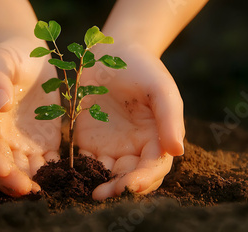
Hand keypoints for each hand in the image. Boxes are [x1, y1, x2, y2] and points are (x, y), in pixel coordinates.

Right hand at [0, 38, 60, 196]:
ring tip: (42, 192)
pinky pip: (39, 162)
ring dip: (26, 182)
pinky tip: (60, 178)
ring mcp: (14, 139)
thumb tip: (1, 104)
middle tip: (28, 190)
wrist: (26, 55)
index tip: (5, 170)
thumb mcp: (1, 60)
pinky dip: (46, 172)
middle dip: (8, 179)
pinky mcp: (35, 141)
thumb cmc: (9, 54)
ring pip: (16, 168)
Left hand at [75, 45, 184, 199]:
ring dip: (100, 185)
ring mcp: (112, 147)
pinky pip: (85, 163)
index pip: (154, 167)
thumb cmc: (142, 68)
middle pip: (131, 178)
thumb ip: (169, 117)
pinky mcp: (89, 142)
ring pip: (108, 176)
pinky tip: (70, 173)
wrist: (112, 52)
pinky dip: (81, 172)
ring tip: (88, 191)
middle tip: (102, 194)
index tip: (130, 185)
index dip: (144, 179)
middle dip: (119, 189)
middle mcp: (136, 148)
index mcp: (157, 138)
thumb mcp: (160, 88)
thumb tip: (177, 151)